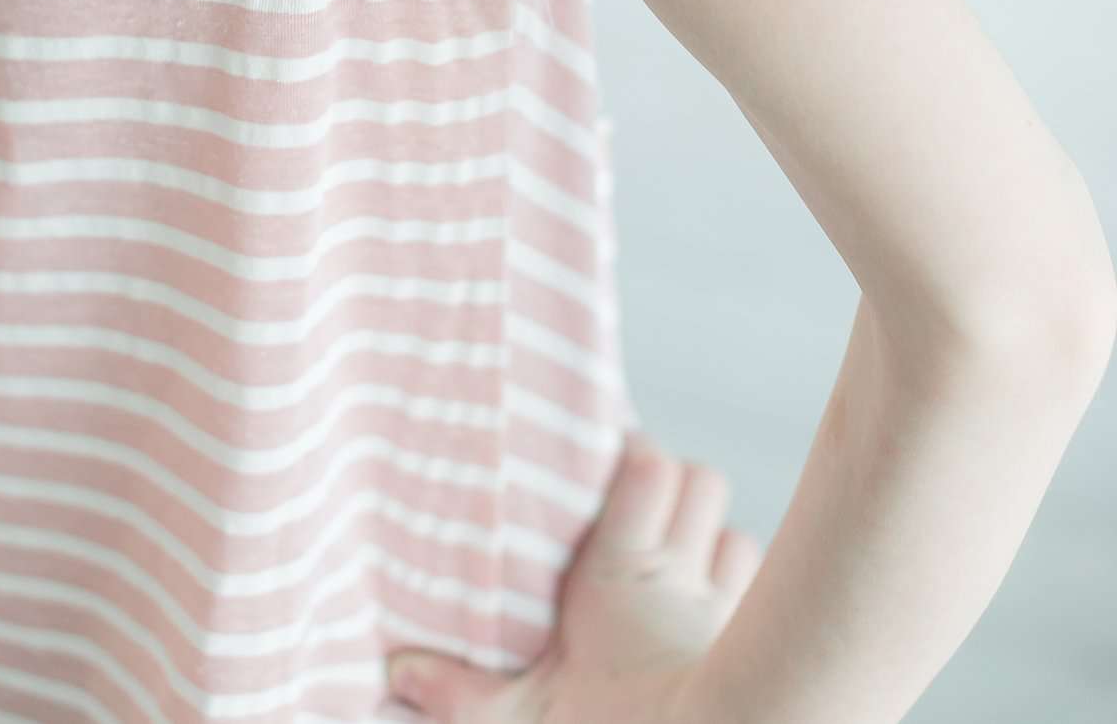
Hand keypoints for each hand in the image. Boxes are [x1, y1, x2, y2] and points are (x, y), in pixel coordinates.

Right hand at [384, 432, 760, 722]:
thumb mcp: (522, 718)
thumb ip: (461, 691)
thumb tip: (399, 671)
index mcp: (622, 574)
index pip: (649, 468)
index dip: (633, 453)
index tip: (602, 453)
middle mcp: (679, 577)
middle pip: (700, 481)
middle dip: (674, 482)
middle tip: (636, 501)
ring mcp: (723, 608)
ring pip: (732, 530)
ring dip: (708, 533)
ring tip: (674, 549)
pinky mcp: (751, 641)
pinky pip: (752, 583)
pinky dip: (733, 580)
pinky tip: (709, 597)